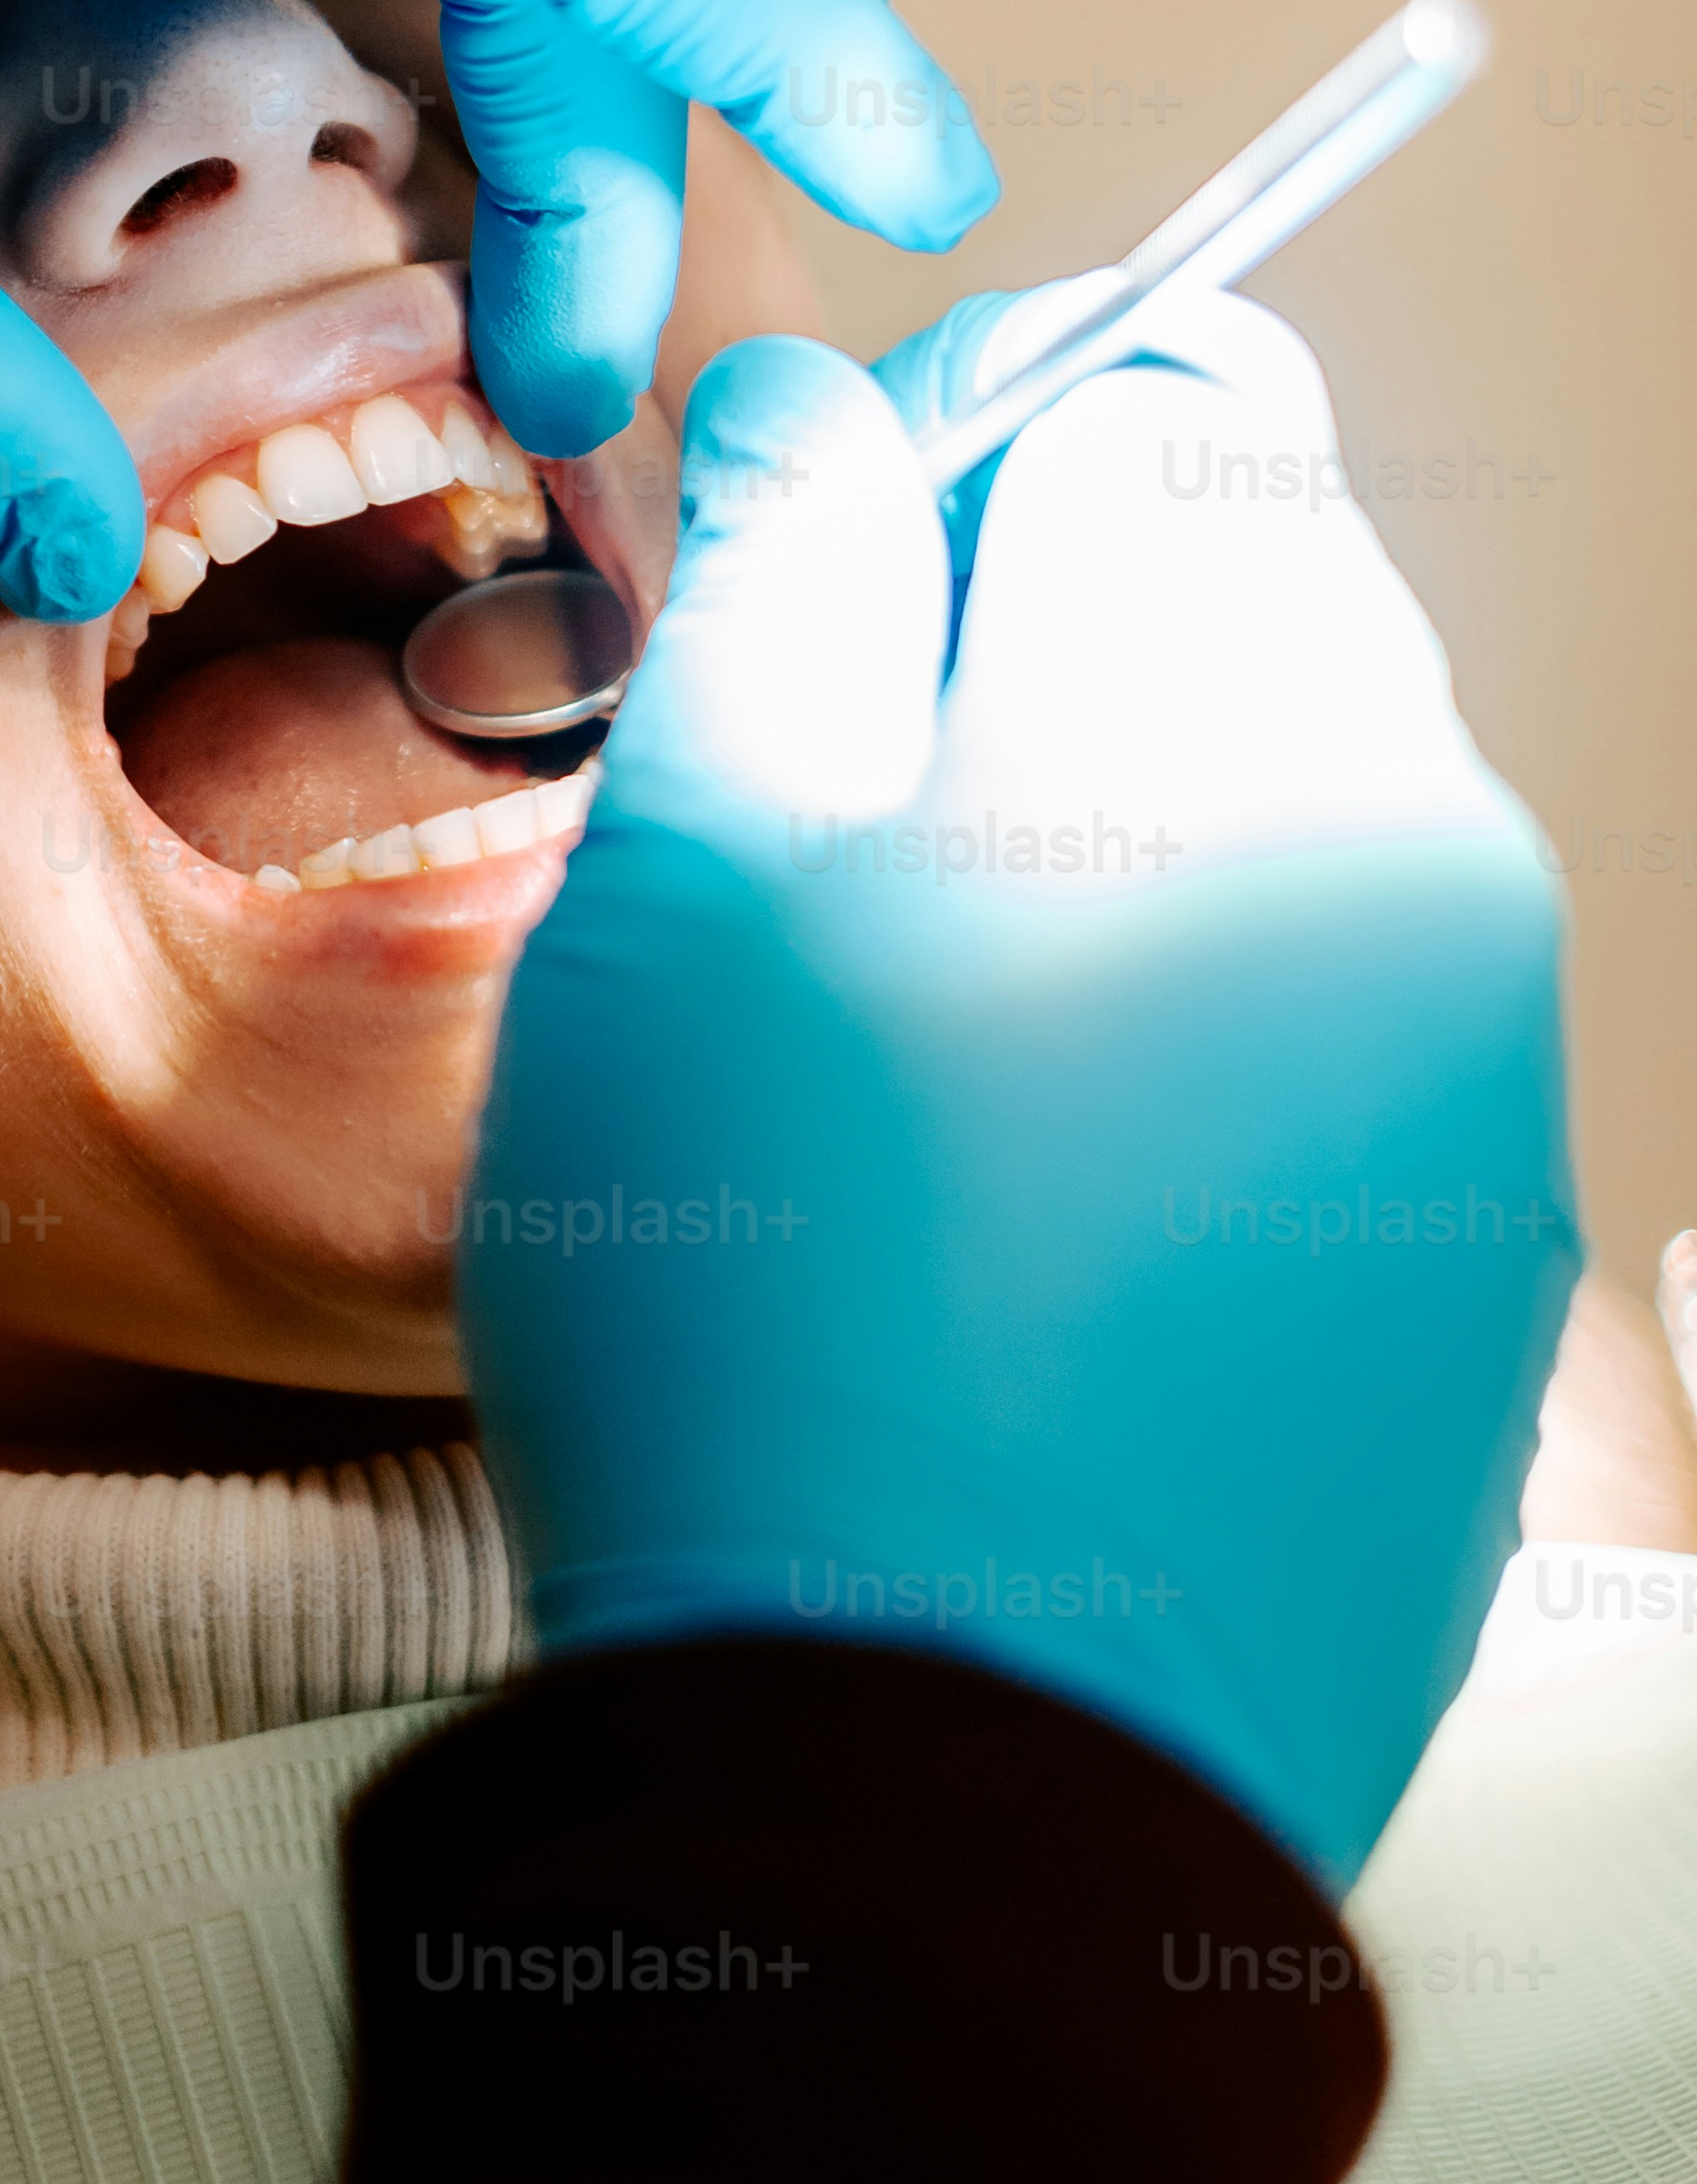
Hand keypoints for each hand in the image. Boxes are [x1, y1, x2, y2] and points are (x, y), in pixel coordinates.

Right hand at [461, 295, 1574, 1887]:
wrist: (942, 1799)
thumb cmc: (771, 1299)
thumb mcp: (690, 875)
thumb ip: (782, 579)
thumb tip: (822, 405)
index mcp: (1258, 713)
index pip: (1173, 384)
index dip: (970, 419)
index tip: (827, 548)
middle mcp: (1445, 866)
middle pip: (1257, 591)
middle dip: (1042, 631)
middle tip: (819, 815)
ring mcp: (1493, 1093)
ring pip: (1300, 821)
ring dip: (1113, 838)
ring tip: (901, 1038)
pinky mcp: (1476, 1284)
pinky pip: (1341, 1040)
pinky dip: (1189, 1035)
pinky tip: (1011, 1200)